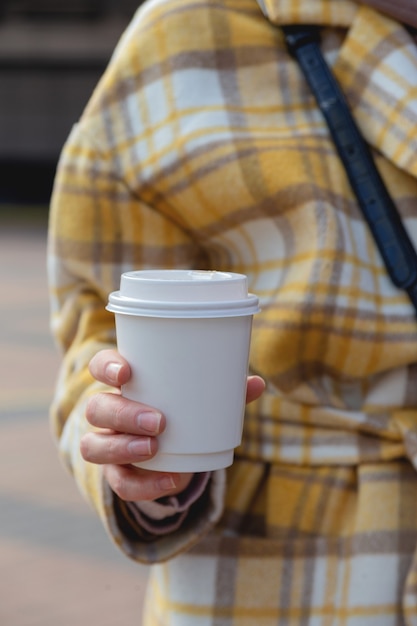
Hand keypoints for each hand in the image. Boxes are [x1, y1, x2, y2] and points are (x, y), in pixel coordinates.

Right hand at [81, 349, 264, 501]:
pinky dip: (145, 486)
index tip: (127, 372)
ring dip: (122, 448)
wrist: (174, 451)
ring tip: (154, 449)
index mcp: (126, 384)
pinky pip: (119, 483)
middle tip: (159, 421)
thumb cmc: (183, 411)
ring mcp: (108, 443)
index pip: (100, 367)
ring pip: (94, 446)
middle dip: (124, 414)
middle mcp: (109, 412)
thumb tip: (256, 383)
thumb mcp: (202, 399)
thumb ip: (225, 391)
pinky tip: (171, 480)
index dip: (106, 367)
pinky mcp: (117, 473)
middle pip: (97, 408)